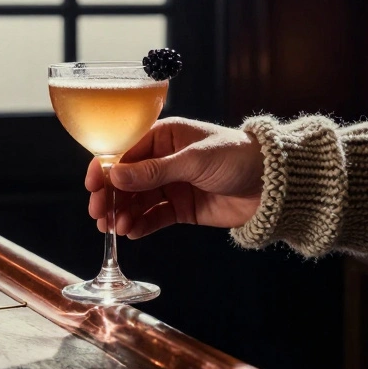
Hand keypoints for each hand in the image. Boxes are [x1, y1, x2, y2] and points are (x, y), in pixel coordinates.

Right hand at [85, 117, 264, 239]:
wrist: (275, 186)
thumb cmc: (239, 157)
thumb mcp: (194, 161)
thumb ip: (154, 171)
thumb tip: (116, 175)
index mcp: (165, 136)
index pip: (125, 151)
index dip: (106, 168)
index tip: (92, 186)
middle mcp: (164, 159)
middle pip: (127, 179)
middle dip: (111, 196)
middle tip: (99, 213)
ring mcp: (172, 184)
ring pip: (137, 200)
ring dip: (124, 213)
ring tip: (115, 228)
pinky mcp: (181, 207)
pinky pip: (154, 216)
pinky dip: (141, 225)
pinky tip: (131, 232)